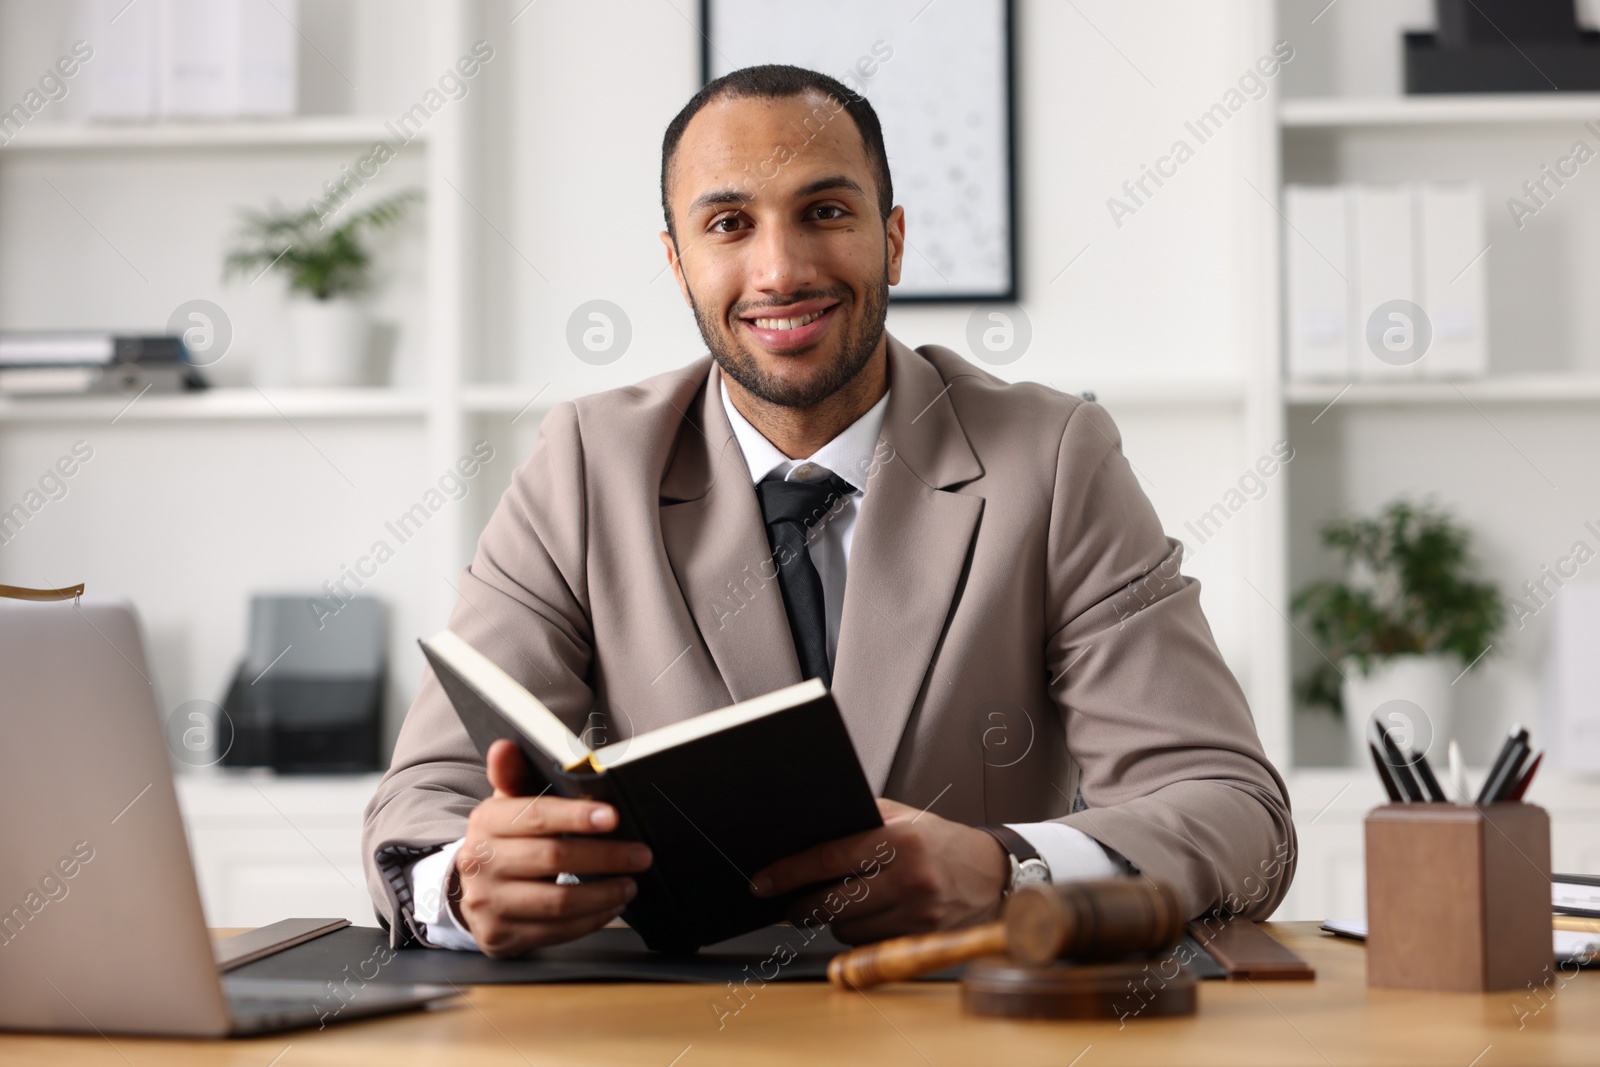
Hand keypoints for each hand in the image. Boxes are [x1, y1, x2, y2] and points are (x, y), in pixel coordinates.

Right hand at [452, 739, 652, 956]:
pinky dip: (592, 919)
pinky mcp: (501, 935)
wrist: (473, 892)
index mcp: (486, 821)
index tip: (614, 816)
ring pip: (558, 902)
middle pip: (554, 858)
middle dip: (606, 856)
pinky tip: (611, 905)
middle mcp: (480, 862)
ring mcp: (488, 903)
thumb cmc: (506, 839)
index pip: (536, 816)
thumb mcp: (508, 804)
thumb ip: (514, 775)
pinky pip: (556, 931)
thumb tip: (506, 745)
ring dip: (604, 893)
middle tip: (641, 854)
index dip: (576, 816)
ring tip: (630, 883)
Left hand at [749, 797, 1008, 944]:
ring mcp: (919, 915)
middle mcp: (910, 879)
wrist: (996, 874)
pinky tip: (866, 919)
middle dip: (802, 905)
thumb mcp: (904, 818)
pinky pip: (870, 946)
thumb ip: (859, 823)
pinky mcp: (924, 941)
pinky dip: (859, 935)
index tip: (761, 882)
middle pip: (831, 903)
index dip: (788, 873)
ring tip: (841, 904)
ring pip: (847, 930)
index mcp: (900, 840)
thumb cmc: (940, 842)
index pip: (827, 858)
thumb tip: (803, 834)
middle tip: (788, 903)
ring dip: (834, 920)